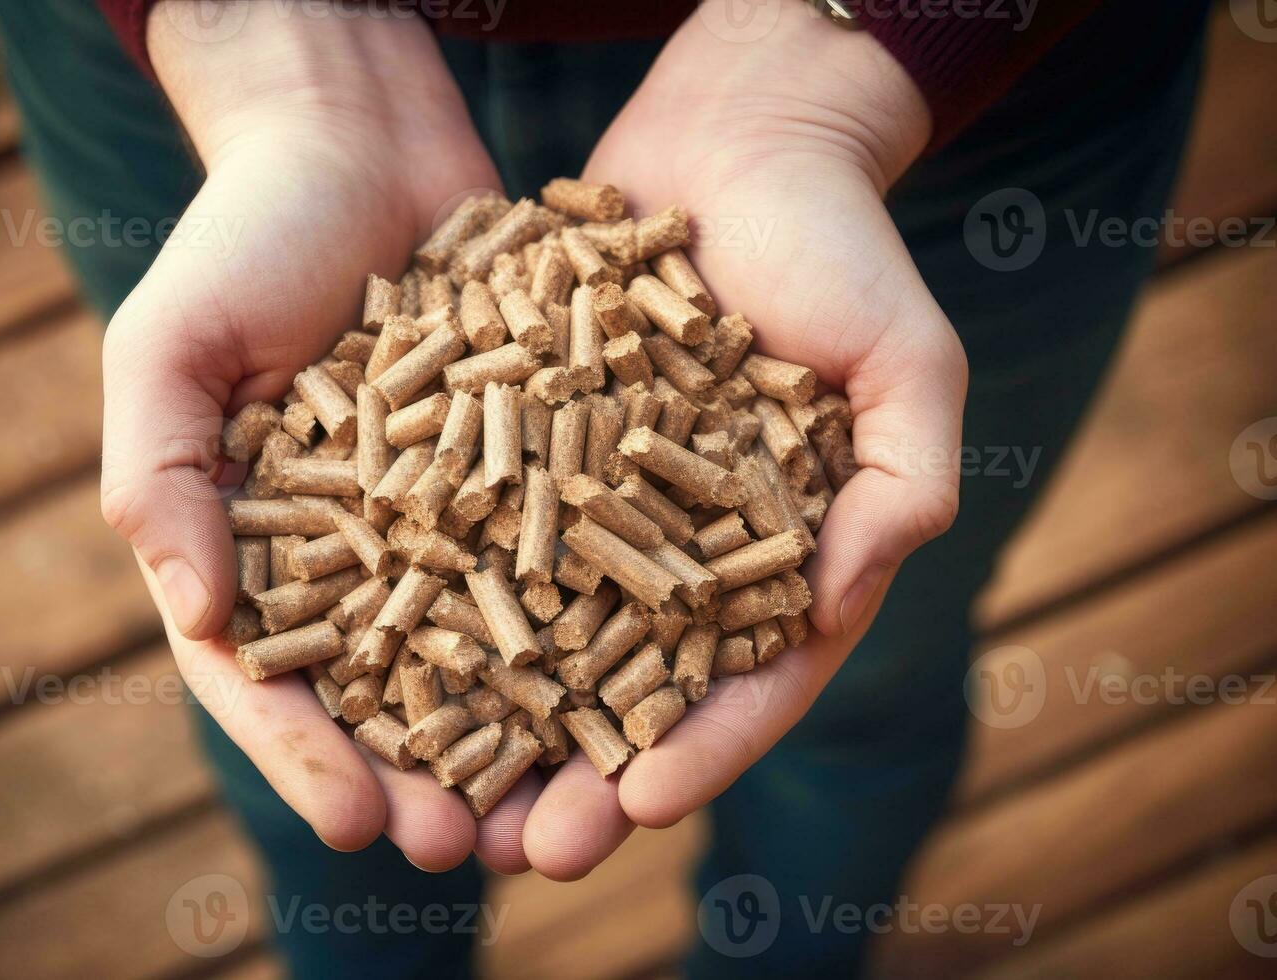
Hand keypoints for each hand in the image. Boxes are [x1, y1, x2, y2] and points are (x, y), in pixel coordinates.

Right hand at [101, 1, 511, 870]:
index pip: (272, 679)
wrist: (360, 141)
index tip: (360, 824)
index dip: (309, 757)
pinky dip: (592, 622)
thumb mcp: (170, 346)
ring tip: (566, 808)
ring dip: (523, 736)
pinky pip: (562, 557)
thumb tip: (192, 618)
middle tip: (475, 849)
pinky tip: (639, 683)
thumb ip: (159, 477)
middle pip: (389, 692)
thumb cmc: (244, 235)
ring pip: (488, 648)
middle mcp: (357, 550)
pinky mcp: (528, 471)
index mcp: (255, 547)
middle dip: (428, 775)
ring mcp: (446, 516)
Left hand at [515, 0, 967, 876]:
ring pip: (541, 638)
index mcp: (783, 559)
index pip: (748, 685)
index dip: (700, 751)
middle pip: (629, 690)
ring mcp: (605, 510)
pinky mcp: (533, 456)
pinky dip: (439, 600)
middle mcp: (685, 553)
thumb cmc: (839, 246)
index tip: (639, 809)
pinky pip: (482, 538)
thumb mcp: (906, 359)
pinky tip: (384, 660)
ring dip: (494, 724)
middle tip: (518, 852)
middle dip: (579, 775)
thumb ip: (903, 481)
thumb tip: (848, 597)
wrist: (736, 144)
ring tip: (437, 797)